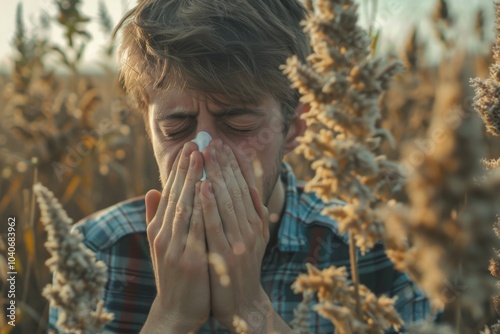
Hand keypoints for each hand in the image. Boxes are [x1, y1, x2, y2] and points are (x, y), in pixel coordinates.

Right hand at [143, 142, 209, 332]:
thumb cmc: (173, 275)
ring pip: (184, 206)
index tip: (189, 148)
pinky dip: (200, 206)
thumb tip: (153, 189)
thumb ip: (156, 218)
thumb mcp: (161, 246)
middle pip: (177, 195)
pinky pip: (196, 228)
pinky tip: (206, 188)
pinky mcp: (190, 261)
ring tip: (201, 156)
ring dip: (193, 180)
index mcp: (159, 231)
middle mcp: (164, 236)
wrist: (176, 311)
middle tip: (195, 143)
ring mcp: (176, 248)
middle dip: (186, 168)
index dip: (179, 170)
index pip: (171, 194)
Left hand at [200, 139, 269, 330]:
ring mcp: (240, 241)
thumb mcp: (255, 239)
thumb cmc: (243, 268)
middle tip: (213, 140)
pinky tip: (202, 186)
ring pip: (227, 202)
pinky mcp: (226, 255)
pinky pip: (216, 225)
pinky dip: (209, 205)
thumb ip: (254, 212)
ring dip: (216, 176)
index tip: (225, 145)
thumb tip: (251, 184)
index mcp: (256, 222)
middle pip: (236, 189)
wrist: (243, 304)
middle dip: (224, 163)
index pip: (245, 188)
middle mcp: (251, 228)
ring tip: (207, 154)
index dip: (235, 165)